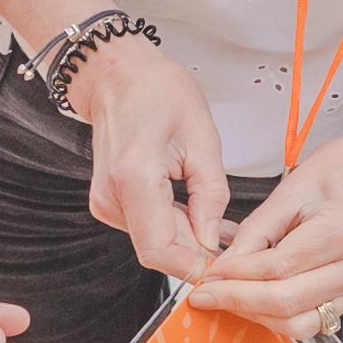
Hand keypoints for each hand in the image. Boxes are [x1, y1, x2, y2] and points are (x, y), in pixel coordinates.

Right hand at [68, 35, 234, 283]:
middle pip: (160, 250)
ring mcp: (106, 202)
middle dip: (199, 252)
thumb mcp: (203, 138)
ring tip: (220, 220)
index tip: (226, 264)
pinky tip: (197, 212)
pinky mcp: (109, 202)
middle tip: (237, 241)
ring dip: (189, 239)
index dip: (196, 266)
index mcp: (133, 178)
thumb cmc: (157, 92)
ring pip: (155, 242)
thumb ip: (211, 195)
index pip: (162, 251)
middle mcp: (111, 196)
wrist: (118, 76)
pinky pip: (148, 228)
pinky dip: (176, 227)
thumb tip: (212, 240)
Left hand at [180, 118, 342, 331]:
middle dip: (237, 302)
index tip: (207, 274)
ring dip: (256, 317)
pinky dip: (279, 317)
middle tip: (205, 296)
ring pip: (299, 323)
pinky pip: (313, 322)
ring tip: (228, 300)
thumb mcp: (297, 182)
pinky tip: (256, 302)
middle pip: (287, 301)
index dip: (236, 275)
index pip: (278, 266)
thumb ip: (260, 226)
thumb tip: (225, 263)